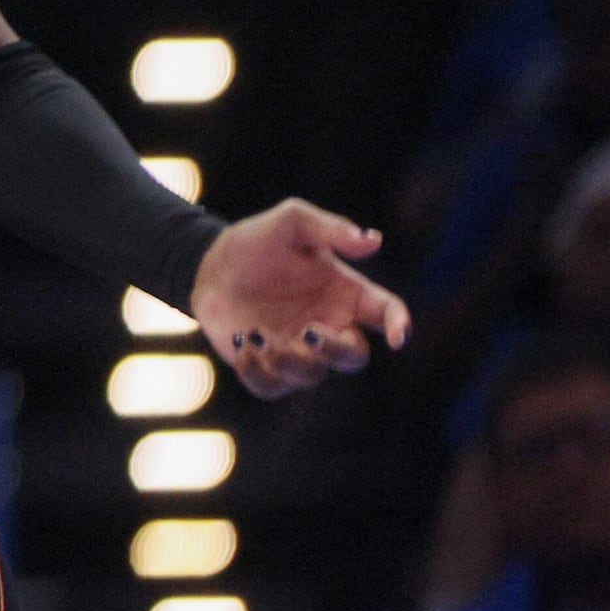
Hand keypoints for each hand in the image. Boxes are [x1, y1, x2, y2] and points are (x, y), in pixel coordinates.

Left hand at [189, 199, 410, 399]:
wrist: (210, 265)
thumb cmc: (259, 242)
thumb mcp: (292, 223)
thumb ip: (331, 228)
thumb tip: (373, 240)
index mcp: (346, 293)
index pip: (385, 311)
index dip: (398, 324)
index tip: (397, 336)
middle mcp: (329, 326)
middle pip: (353, 355)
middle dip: (336, 350)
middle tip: (307, 332)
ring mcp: (299, 351)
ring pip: (311, 374)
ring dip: (288, 360)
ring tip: (258, 335)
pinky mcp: (267, 367)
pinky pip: (272, 387)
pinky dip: (258, 373)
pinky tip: (241, 344)